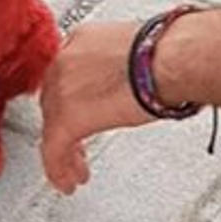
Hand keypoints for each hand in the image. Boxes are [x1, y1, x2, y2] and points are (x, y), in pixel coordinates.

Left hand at [39, 22, 156, 193]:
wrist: (168, 61)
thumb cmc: (167, 54)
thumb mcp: (136, 51)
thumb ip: (123, 67)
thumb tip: (136, 81)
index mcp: (81, 41)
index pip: (66, 74)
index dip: (71, 98)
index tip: (80, 111)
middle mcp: (65, 62)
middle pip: (54, 101)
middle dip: (65, 125)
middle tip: (77, 145)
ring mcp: (62, 89)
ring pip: (52, 126)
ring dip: (64, 152)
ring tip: (74, 170)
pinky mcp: (67, 118)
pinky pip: (54, 149)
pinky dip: (58, 168)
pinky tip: (67, 181)